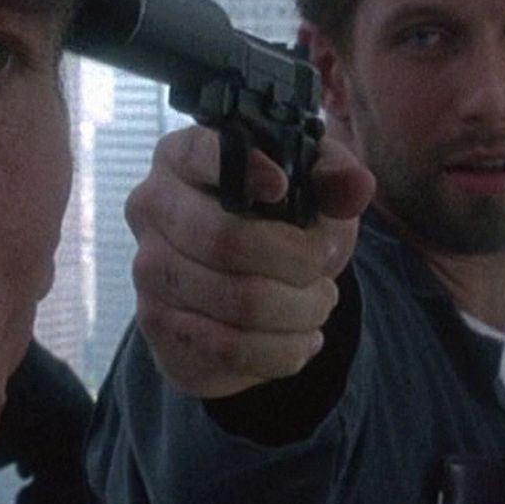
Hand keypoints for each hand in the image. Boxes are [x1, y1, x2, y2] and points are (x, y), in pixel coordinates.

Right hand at [125, 126, 374, 397]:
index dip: (247, 170)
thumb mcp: (312, 187)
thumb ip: (335, 178)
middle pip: (227, 241)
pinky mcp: (158, 325)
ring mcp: (147, 270)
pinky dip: (284, 350)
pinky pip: (230, 348)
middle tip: (324, 265)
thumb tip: (357, 186)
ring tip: (321, 303)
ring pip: (238, 303)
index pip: (202, 152)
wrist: (245, 287)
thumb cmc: (277, 220)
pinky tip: (304, 340)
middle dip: (298, 261)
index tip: (283, 188)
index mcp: (181, 156)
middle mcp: (151, 208)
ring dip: (300, 310)